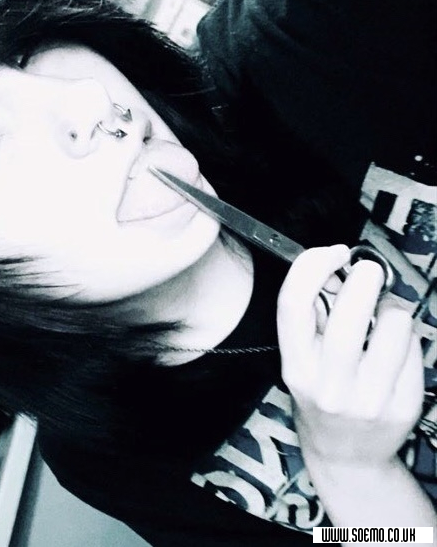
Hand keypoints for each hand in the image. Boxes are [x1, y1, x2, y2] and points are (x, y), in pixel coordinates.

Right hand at [277, 245, 423, 467]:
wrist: (346, 455)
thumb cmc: (321, 398)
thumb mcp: (301, 363)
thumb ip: (312, 318)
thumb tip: (334, 270)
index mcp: (297, 368)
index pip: (294, 306)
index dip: (311, 267)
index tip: (330, 253)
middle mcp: (329, 385)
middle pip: (348, 315)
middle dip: (363, 278)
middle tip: (368, 270)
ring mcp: (368, 399)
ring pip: (393, 324)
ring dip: (391, 307)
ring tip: (383, 319)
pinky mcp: (403, 405)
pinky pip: (414, 347)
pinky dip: (406, 336)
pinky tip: (393, 349)